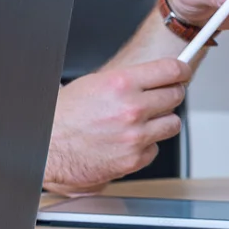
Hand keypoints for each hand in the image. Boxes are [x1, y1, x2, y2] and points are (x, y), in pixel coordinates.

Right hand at [44, 58, 192, 192]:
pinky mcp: (134, 158)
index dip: (181, 70)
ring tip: (142, 121)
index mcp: (120, 84)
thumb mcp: (93, 85)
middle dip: (170, 94)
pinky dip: (146, 145)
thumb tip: (151, 78)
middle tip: (160, 97)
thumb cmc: (61, 117)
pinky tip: (128, 140)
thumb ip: (126, 81)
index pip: (170, 70)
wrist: (46, 146)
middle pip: (176, 95)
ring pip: (172, 124)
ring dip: (161, 121)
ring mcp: (135, 136)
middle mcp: (131, 109)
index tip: (182, 72)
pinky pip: (155, 148)